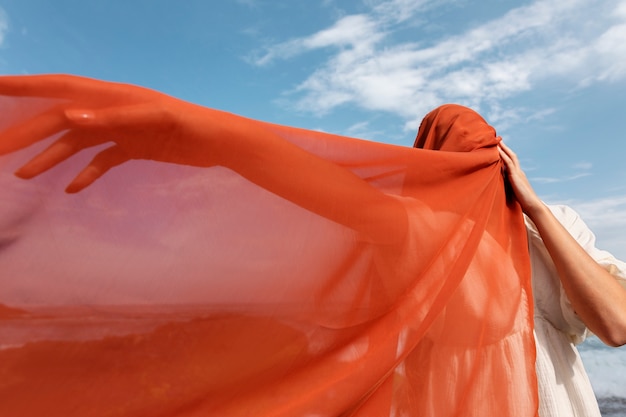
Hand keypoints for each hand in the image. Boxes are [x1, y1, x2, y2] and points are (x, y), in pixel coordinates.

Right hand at [0, 74, 218, 191]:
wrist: (220, 142)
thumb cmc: (191, 125)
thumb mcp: (153, 119)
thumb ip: (113, 118)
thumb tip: (68, 115)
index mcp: (110, 96)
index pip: (58, 88)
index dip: (23, 87)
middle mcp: (110, 111)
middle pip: (59, 121)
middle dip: (27, 133)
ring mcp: (121, 131)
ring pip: (76, 143)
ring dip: (50, 157)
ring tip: (24, 175)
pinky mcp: (134, 149)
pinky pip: (103, 160)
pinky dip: (87, 173)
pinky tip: (72, 188)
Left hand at [498, 142, 542, 214]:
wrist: (532, 206)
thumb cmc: (522, 203)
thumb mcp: (512, 192)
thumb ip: (506, 186)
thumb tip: (498, 185)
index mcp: (517, 175)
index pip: (510, 161)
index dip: (504, 154)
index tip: (497, 148)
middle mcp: (518, 172)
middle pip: (511, 155)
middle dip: (504, 147)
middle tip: (497, 139)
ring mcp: (518, 173)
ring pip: (510, 157)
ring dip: (503, 148)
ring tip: (496, 141)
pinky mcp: (516, 176)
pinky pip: (508, 163)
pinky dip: (503, 156)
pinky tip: (497, 150)